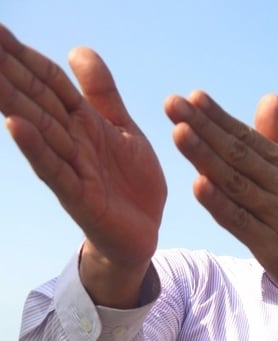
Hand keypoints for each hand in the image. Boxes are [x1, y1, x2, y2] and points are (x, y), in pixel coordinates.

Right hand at [0, 26, 165, 303]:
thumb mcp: (122, 129)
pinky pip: (55, 170)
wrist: (143, 232)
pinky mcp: (79, 196)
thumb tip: (78, 49)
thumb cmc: (129, 182)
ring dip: (13, 101)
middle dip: (11, 70)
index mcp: (82, 121)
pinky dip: (37, 148)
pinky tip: (15, 126)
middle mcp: (70, 140)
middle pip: (36, 98)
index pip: (49, 81)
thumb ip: (101, 94)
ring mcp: (71, 167)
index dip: (26, 55)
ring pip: (39, 128)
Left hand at [163, 89, 277, 304]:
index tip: (193, 96)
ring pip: (235, 183)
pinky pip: (240, 221)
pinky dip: (219, 203)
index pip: (249, 137)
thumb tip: (268, 98)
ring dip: (205, 157)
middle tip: (173, 103)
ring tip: (178, 133)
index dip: (219, 117)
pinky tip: (198, 185)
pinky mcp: (271, 246)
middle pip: (238, 154)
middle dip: (203, 127)